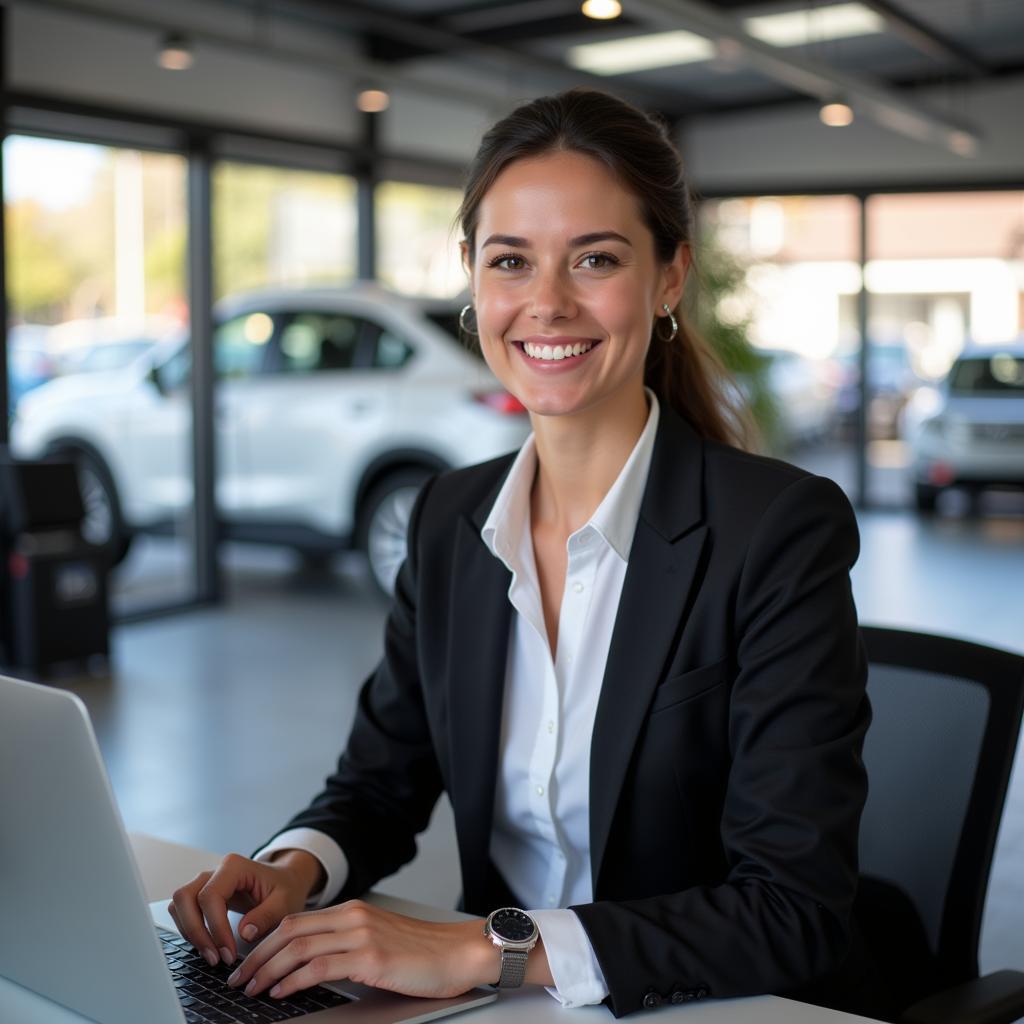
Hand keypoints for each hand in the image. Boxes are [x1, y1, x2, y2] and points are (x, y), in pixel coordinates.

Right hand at [168, 850, 323, 967]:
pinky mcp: (202, 896)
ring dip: (190, 932)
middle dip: (195, 932)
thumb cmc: (285, 889)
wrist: (285, 882)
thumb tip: (244, 933)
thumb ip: (267, 915)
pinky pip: (183, 912)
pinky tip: (209, 946)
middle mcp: (215, 871)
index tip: (228, 953)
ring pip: (178, 905)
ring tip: (212, 955)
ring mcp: (205, 882)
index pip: (210, 896)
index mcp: (234, 866)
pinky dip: (190, 931)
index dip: (215, 928)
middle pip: (184, 898)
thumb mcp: (285, 902)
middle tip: (215, 959)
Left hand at [225, 900, 497, 1000]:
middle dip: (257, 956)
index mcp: (354, 911)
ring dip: (267, 970)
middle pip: (290, 931)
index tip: (248, 962)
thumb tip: (310, 967)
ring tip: (251, 989)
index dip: (266, 942)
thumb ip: (348, 945)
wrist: (460, 953)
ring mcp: (362, 936)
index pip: (296, 921)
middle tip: (238, 978)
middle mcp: (354, 917)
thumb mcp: (379, 941)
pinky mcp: (371, 958)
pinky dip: (293, 979)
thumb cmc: (424, 954)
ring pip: (298, 948)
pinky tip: (280, 992)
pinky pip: (320, 966)